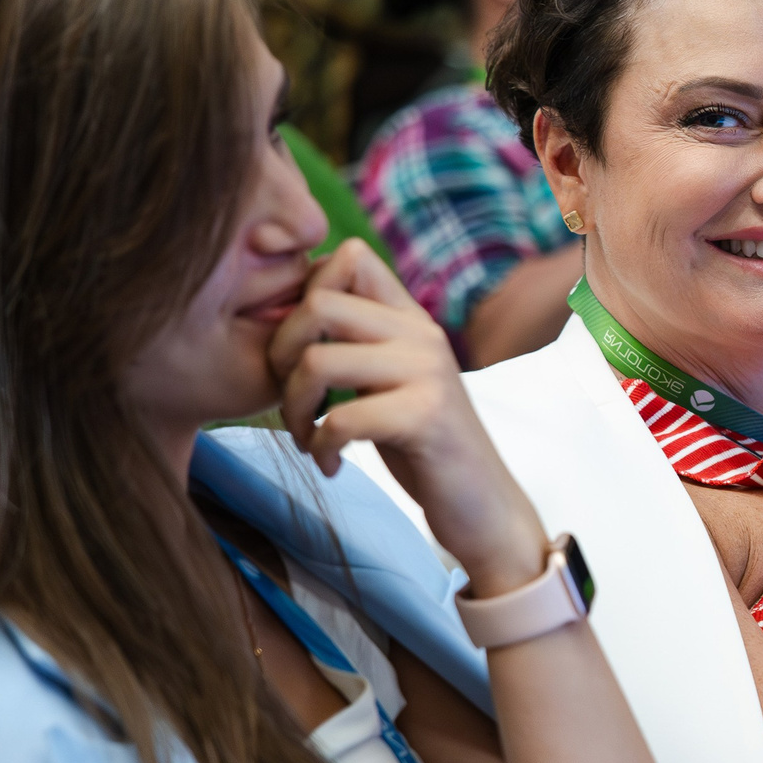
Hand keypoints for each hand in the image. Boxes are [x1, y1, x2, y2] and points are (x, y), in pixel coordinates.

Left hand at [270, 239, 549, 594]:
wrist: (482, 506)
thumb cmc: (424, 446)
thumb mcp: (391, 380)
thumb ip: (358, 343)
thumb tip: (290, 313)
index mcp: (411, 318)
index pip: (349, 256)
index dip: (302, 293)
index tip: (295, 349)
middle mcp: (422, 334)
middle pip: (318, 303)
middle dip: (280, 355)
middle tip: (290, 401)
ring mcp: (427, 372)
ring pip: (318, 361)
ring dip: (294, 409)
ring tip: (306, 438)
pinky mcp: (425, 417)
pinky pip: (340, 419)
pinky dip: (320, 448)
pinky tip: (331, 465)